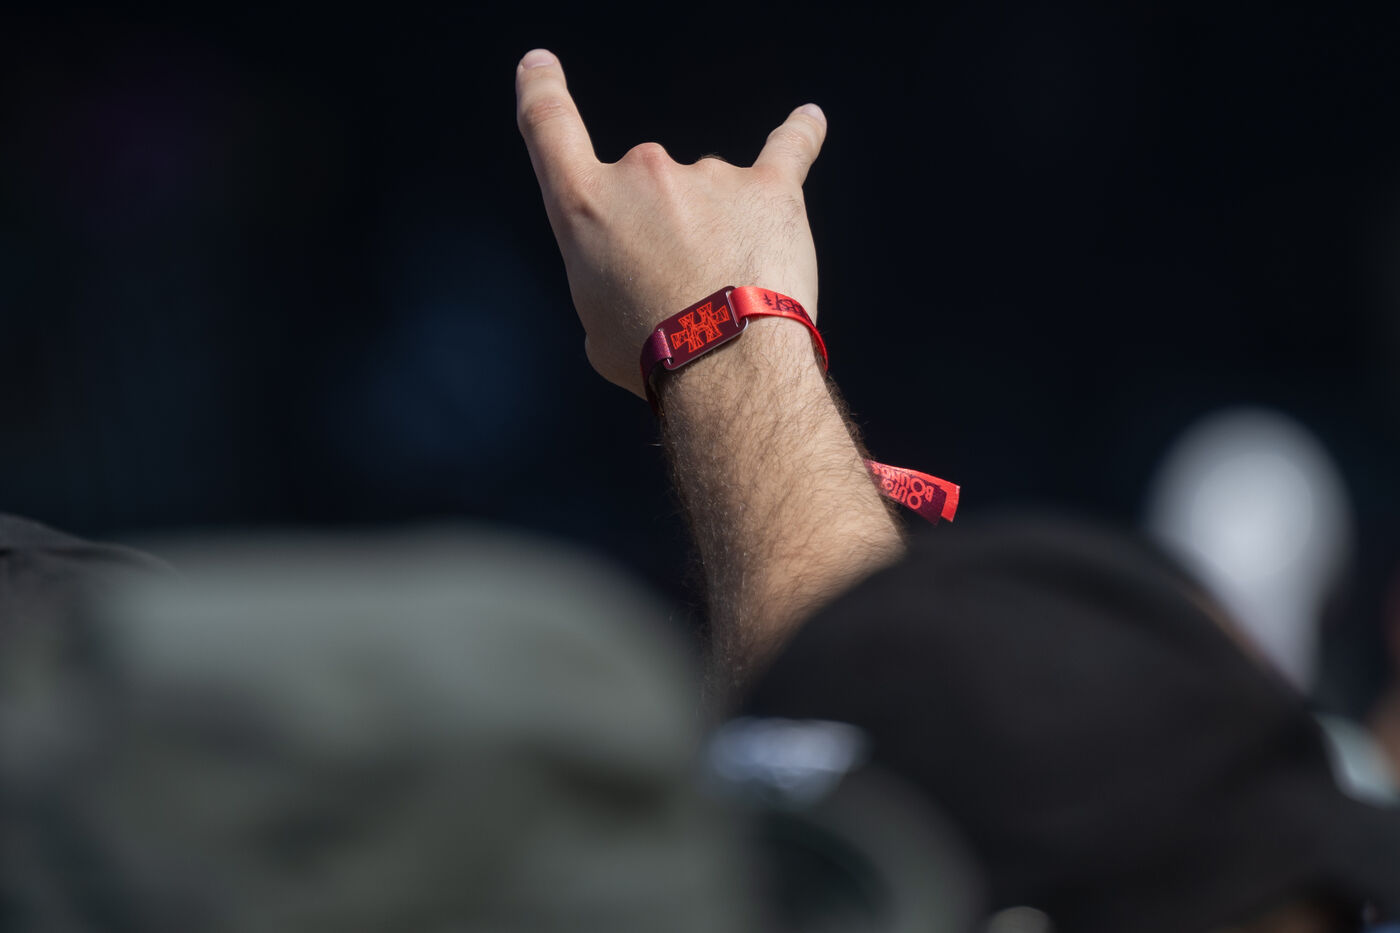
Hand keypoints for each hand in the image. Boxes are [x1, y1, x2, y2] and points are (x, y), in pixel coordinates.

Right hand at [515, 48, 827, 397]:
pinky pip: (788, 150)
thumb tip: (634, 280)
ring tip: (729, 293)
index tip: (540, 67)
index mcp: (586, 207)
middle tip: (679, 293)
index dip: (541, 91)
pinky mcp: (769, 189)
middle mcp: (642, 176)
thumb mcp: (596, 324)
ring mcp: (709, 176)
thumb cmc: (655, 356)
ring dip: (718, 232)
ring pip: (710, 191)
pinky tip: (811, 122)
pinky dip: (799, 136)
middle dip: (662, 234)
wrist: (725, 370)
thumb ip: (606, 278)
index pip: (550, 127)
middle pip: (645, 185)